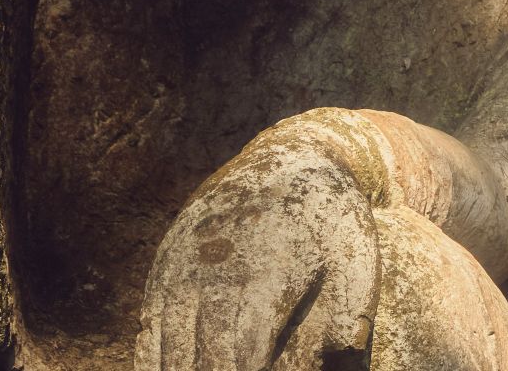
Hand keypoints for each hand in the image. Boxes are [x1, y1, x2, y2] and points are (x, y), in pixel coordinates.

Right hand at [135, 142, 380, 369]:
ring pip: (170, 342)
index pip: (244, 353)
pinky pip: (150, 321)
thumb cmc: (332, 219)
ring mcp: (186, 266)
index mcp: (267, 276)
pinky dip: (153, 357)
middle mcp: (218, 272)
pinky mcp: (168, 262)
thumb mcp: (357, 257)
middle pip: (205, 354)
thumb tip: (343, 357)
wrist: (295, 156)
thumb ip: (350, 314)